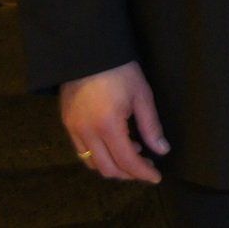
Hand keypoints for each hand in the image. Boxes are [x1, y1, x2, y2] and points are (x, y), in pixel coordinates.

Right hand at [60, 60, 168, 182]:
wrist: (88, 52)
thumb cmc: (120, 70)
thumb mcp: (142, 95)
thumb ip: (151, 125)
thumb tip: (162, 150)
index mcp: (108, 125)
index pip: (127, 161)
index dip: (143, 173)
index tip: (156, 177)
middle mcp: (87, 132)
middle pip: (107, 168)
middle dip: (129, 173)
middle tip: (146, 166)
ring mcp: (73, 129)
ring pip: (92, 163)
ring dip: (113, 165)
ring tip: (133, 151)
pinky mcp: (66, 124)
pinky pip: (81, 151)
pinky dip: (98, 156)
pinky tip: (114, 143)